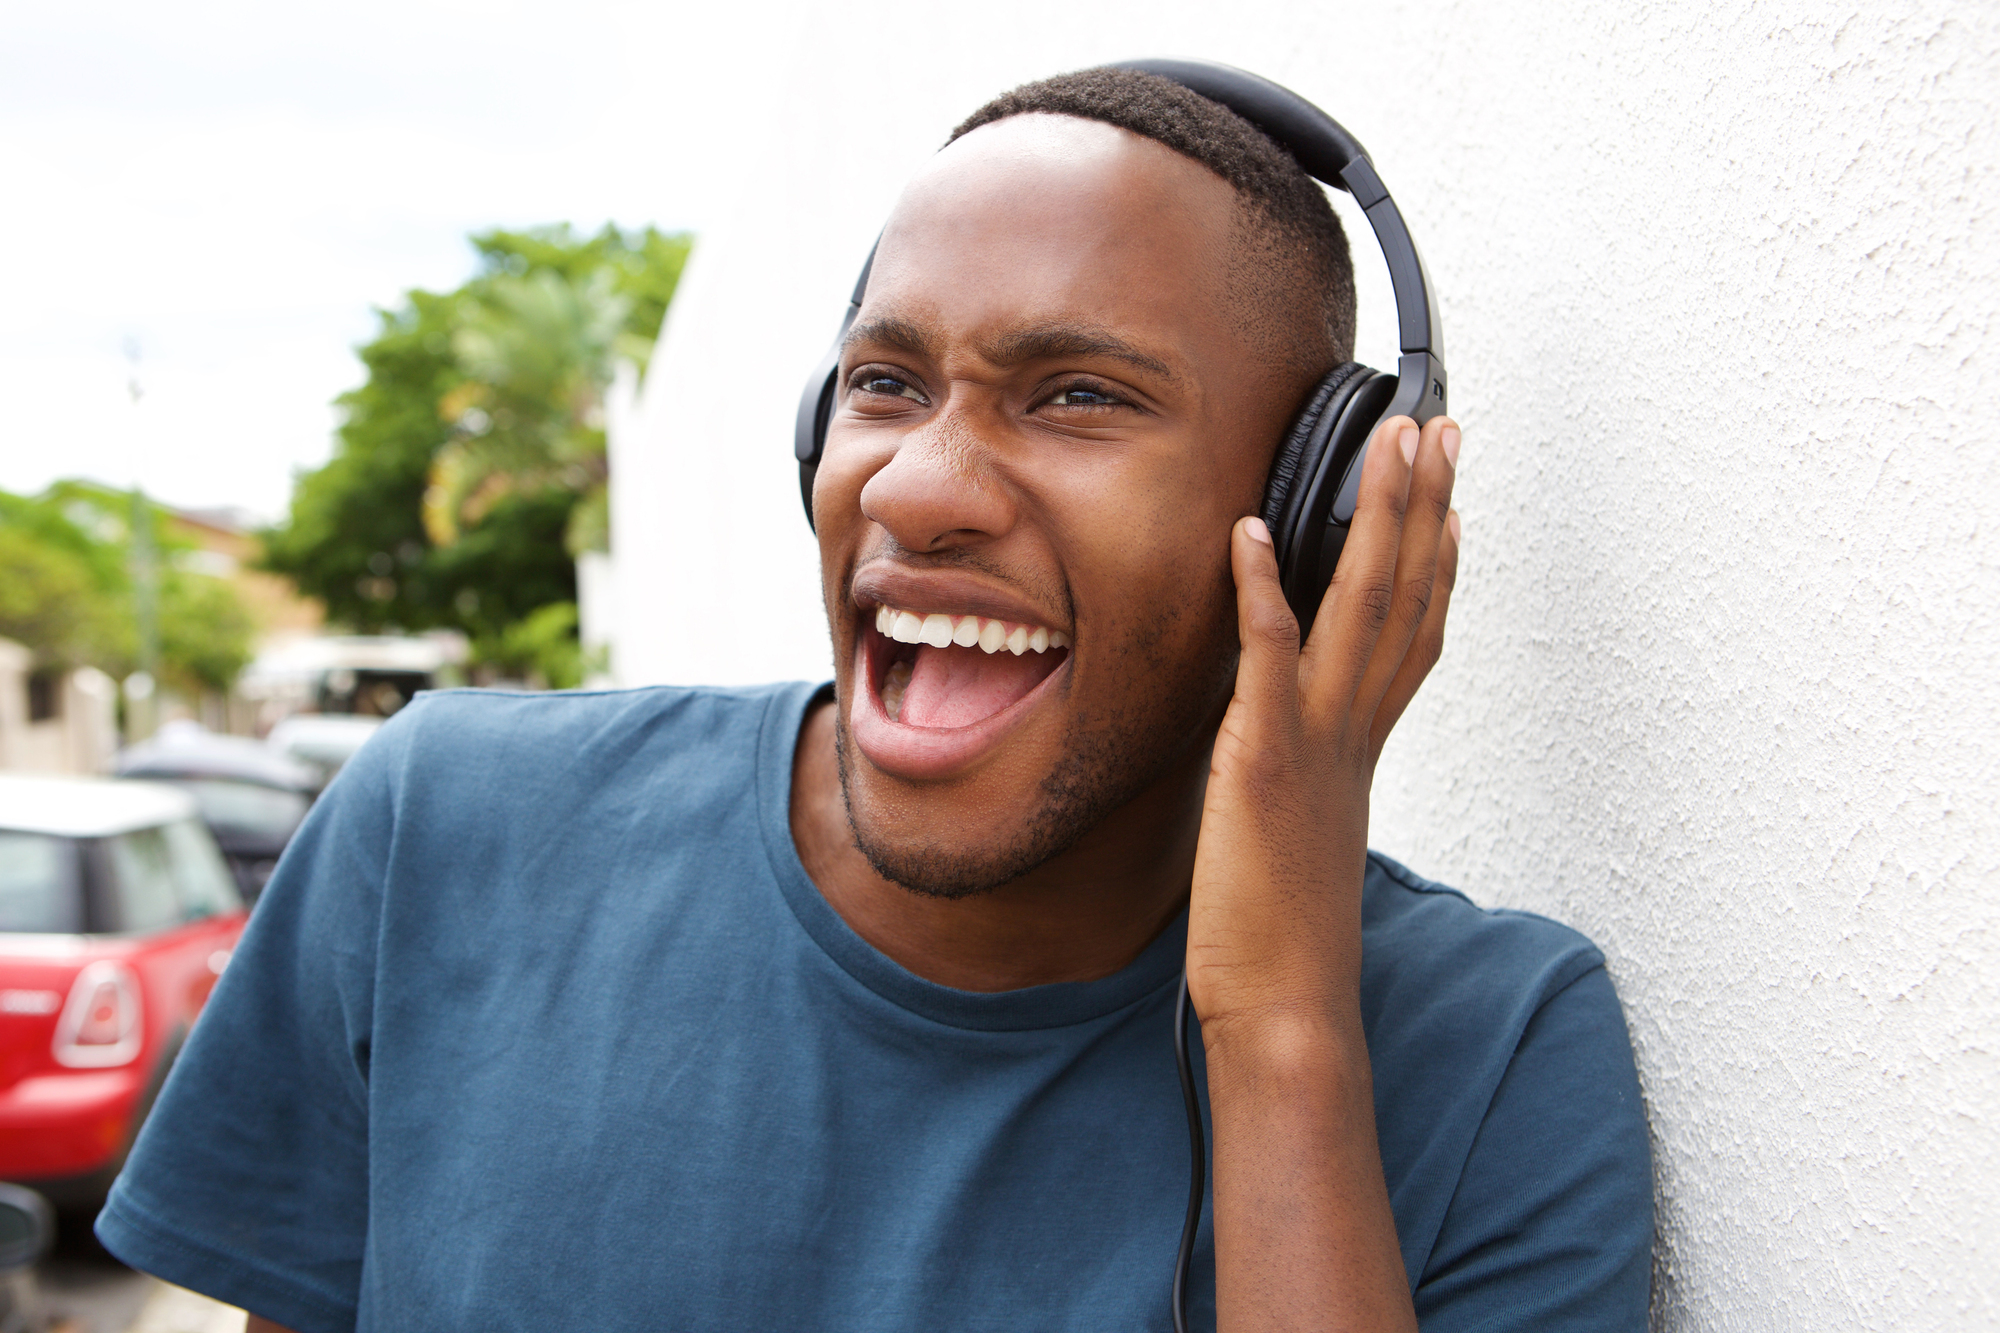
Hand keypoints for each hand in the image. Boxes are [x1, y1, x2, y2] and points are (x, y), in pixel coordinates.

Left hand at [1187, 412, 1460, 1040]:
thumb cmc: (1281, 930)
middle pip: (1405, 597)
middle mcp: (1353, 731)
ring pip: (1363, 609)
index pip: (1415, 633)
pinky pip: (1269, 661)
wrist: (1284, 1006)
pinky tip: (1254, 533)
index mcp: (1362, 745)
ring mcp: (1315, 741)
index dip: (1437, 559)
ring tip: (1389, 445)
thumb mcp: (1302, 828)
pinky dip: (1267, 593)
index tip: (1449, 495)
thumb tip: (1291, 740)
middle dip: (1422, 507)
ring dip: (1378, 520)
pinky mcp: (1265, 762)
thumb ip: (1304, 768)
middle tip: (1438, 430)